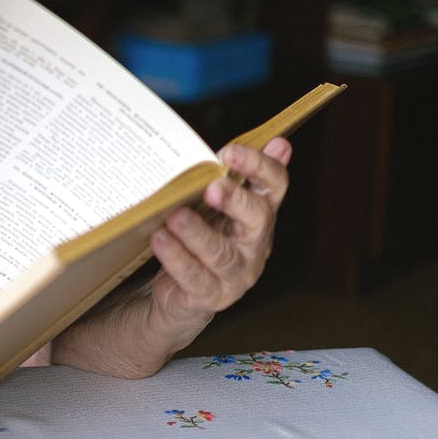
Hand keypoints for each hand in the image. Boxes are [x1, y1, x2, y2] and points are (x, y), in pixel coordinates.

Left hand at [149, 137, 291, 326]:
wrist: (182, 293)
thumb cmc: (201, 237)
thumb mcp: (217, 206)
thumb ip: (236, 175)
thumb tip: (277, 142)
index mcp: (260, 214)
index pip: (274, 186)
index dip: (259, 166)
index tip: (230, 151)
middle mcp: (255, 244)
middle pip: (256, 218)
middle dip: (234, 200)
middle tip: (211, 186)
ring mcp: (237, 274)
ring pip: (221, 252)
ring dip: (197, 232)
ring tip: (175, 215)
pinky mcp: (211, 296)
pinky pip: (194, 276)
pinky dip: (176, 257)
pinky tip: (160, 239)